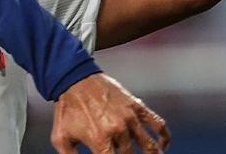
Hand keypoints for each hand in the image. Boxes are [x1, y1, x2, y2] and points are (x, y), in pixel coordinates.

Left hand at [51, 73, 169, 153]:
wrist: (73, 79)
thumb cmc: (67, 109)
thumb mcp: (61, 137)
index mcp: (100, 140)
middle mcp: (118, 129)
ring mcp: (130, 117)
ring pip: (150, 146)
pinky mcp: (136, 106)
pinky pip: (158, 124)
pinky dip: (165, 137)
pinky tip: (163, 145)